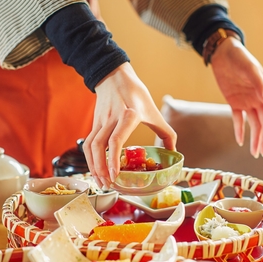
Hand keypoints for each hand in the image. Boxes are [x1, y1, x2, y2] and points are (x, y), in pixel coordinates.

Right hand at [83, 62, 176, 188]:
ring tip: (101, 182)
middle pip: (99, 146)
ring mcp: (101, 121)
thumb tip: (174, 152)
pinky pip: (88, 143)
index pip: (116, 139)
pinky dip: (90, 159)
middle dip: (101, 169)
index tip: (114, 174)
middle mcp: (112, 119)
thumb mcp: (154, 111)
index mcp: (129, 115)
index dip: (113, 158)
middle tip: (108, 185)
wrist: (114, 77)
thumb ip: (166, 132)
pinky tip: (96, 169)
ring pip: (90, 146)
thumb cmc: (136, 94)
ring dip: (93, 166)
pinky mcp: (94, 123)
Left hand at [210, 37, 262, 157]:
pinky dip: (240, 130)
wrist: (223, 53)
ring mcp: (247, 101)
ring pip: (254, 124)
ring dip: (255, 138)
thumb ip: (259, 84)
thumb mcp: (250, 68)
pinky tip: (240, 142)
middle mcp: (259, 98)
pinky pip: (239, 119)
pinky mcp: (234, 102)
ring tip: (255, 152)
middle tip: (262, 153)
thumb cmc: (240, 58)